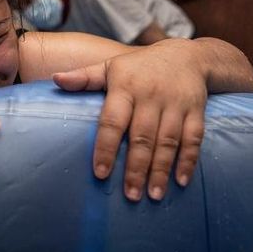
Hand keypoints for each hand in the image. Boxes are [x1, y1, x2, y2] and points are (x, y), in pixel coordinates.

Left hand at [53, 39, 206, 201]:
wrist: (187, 55)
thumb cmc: (139, 66)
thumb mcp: (110, 66)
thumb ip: (84, 77)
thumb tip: (55, 79)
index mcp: (125, 87)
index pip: (112, 121)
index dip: (105, 147)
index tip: (100, 173)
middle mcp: (150, 96)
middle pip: (142, 137)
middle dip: (135, 168)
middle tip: (130, 195)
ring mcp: (175, 104)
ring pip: (168, 141)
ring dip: (161, 170)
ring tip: (153, 195)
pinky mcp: (196, 111)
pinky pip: (194, 138)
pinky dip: (188, 160)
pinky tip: (181, 181)